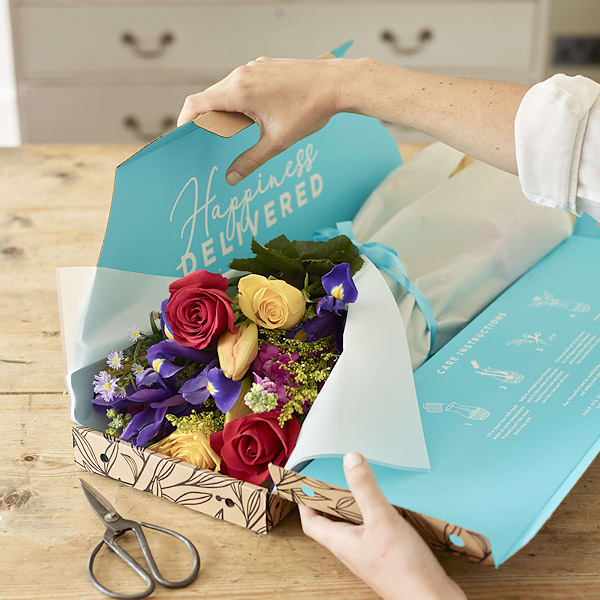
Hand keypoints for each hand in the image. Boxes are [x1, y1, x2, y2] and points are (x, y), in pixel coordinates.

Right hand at [177, 57, 352, 184]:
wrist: (337, 84)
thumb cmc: (309, 111)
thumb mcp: (278, 142)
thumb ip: (251, 161)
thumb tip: (231, 178)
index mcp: (238, 91)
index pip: (195, 104)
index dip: (184, 122)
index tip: (184, 138)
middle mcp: (242, 74)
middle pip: (209, 97)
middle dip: (206, 119)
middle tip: (209, 141)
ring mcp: (254, 66)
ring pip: (227, 89)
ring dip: (225, 109)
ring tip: (235, 131)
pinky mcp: (265, 65)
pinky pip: (243, 82)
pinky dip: (240, 99)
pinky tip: (255, 115)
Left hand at [299, 452, 465, 599]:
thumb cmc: (403, 568)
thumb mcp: (382, 519)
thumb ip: (365, 489)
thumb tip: (350, 459)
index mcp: (341, 543)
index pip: (312, 523)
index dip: (305, 504)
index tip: (304, 486)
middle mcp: (351, 552)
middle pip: (331, 525)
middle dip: (329, 503)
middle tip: (332, 481)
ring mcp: (368, 558)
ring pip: (352, 530)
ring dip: (351, 511)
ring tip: (357, 491)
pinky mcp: (386, 561)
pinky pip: (371, 536)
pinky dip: (372, 520)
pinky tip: (385, 512)